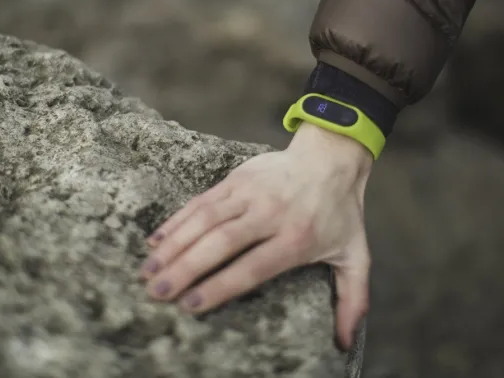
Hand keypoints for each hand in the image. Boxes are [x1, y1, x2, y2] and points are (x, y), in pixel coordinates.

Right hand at [140, 122, 372, 349]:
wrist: (331, 158)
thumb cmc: (340, 213)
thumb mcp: (357, 255)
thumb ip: (354, 299)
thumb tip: (344, 344)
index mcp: (297, 238)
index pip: (252, 267)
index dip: (219, 286)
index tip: (190, 306)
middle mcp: (270, 213)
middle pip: (221, 243)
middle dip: (184, 269)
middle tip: (155, 292)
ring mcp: (250, 192)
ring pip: (204, 220)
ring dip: (173, 245)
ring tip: (147, 270)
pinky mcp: (236, 178)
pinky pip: (201, 201)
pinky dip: (176, 221)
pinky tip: (156, 240)